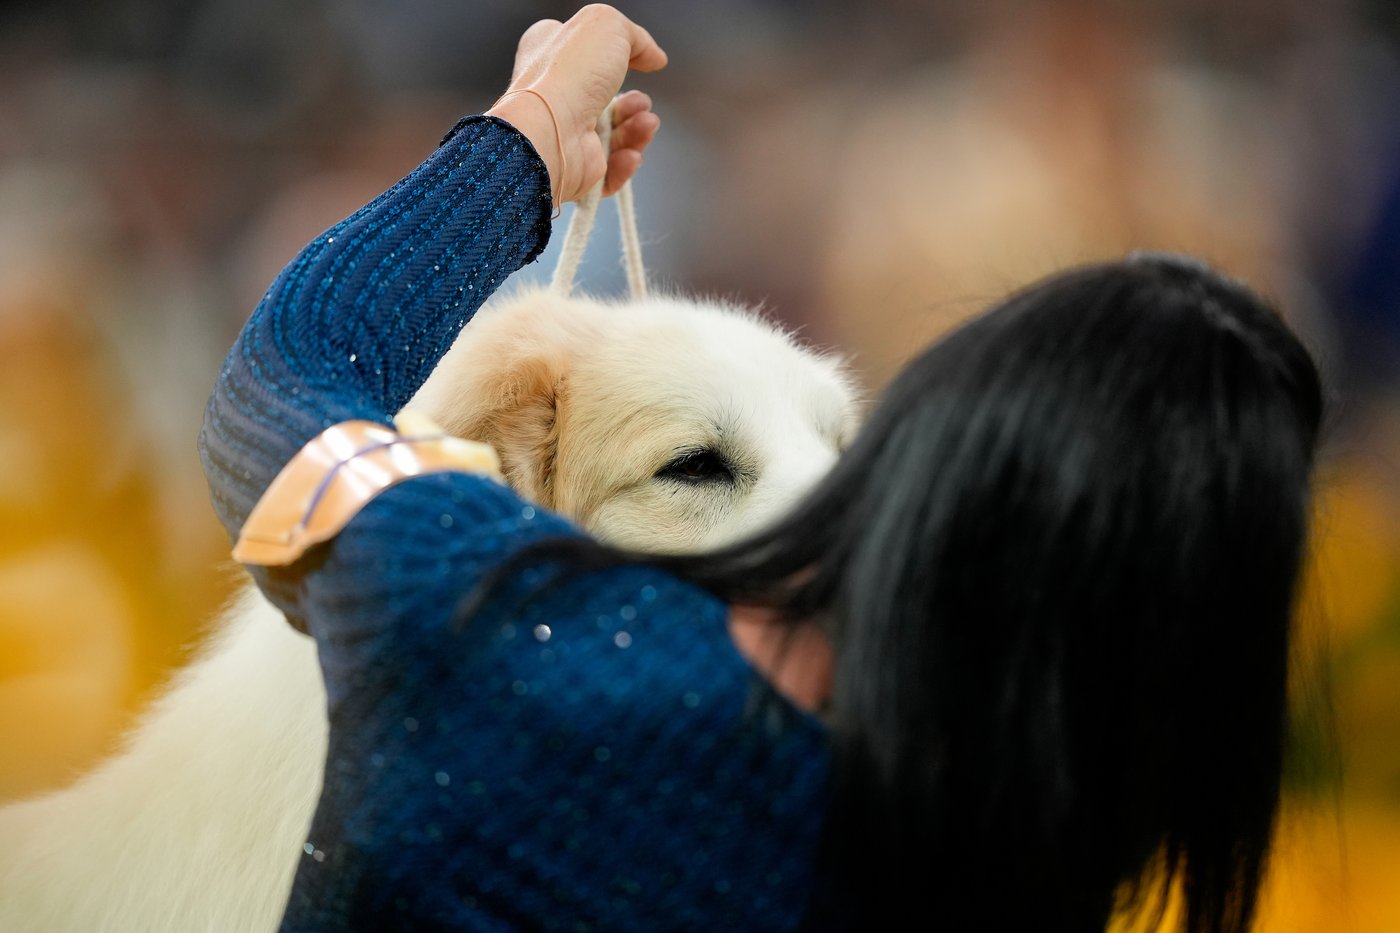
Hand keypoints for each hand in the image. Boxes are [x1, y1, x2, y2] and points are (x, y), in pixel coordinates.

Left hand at [486, 5, 666, 202]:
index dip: (615, 55)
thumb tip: (654, 57)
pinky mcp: (576, 169)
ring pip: (613, 137)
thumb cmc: (568, 76)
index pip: (585, 53)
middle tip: (641, 102)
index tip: (641, 60)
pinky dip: (626, 162)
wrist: (551, 132)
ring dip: (636, 131)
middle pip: (608, 100)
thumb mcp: (607, 26)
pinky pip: (610, 171)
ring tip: (645, 124)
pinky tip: (631, 154)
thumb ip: (636, 37)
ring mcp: (565, 136)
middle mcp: (555, 98)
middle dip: (634, 103)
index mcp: (550, 57)